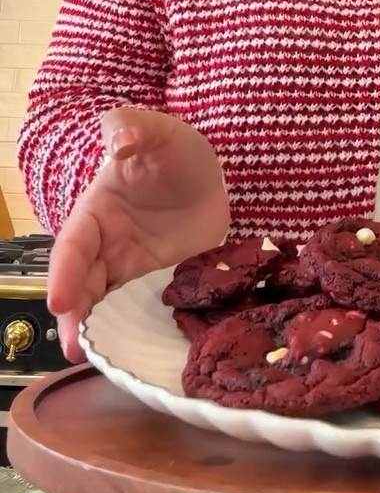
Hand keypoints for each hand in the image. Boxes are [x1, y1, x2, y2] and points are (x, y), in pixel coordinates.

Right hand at [47, 108, 229, 362]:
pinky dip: (144, 334)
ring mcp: (135, 272)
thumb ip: (133, 128)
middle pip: (84, 288)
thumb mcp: (155, 131)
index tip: (60, 300)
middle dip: (75, 319)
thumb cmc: (170, 149)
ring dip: (105, 335)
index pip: (72, 246)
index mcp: (95, 213)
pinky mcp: (164, 287)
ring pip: (111, 308)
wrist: (207, 173)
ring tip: (104, 364)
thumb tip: (120, 140)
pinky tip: (147, 357)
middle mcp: (108, 249)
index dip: (65, 273)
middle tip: (75, 350)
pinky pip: (149, 313)